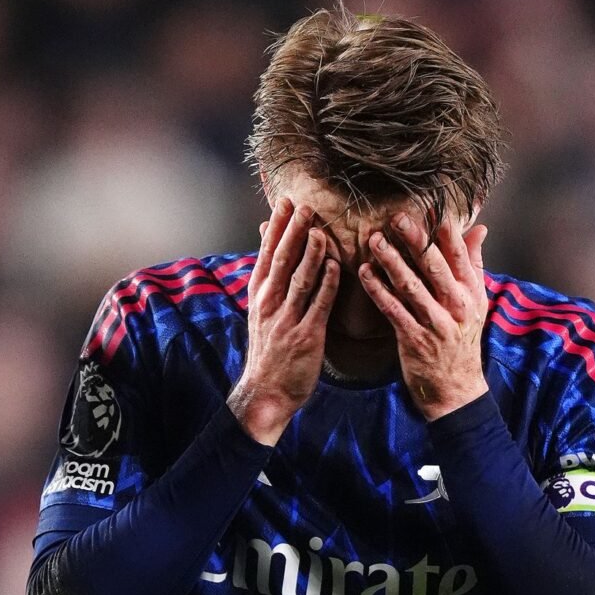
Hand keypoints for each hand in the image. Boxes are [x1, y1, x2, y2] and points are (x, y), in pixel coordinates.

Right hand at [229, 198, 339, 445]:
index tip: (285, 203)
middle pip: (282, 261)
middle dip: (293, 233)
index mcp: (259, 295)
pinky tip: (335, 266)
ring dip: (310, 254)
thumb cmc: (268, 350)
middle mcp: (270, 303)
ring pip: (300, 280)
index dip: (276, 227)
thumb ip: (269, 281)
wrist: (266, 391)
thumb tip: (268, 249)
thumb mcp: (261, 312)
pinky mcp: (306, 336)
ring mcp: (287, 319)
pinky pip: (318, 305)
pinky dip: (326, 284)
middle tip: (304, 207)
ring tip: (320, 230)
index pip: (267, 254)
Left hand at [358, 212, 489, 420]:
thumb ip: (473, 264)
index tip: (429, 206)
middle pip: (434, 266)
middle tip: (396, 217)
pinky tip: (365, 273)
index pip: (459, 254)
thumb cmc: (461, 339)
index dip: (444, 230)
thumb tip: (479, 228)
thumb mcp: (476, 302)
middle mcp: (456, 305)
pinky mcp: (414, 338)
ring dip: (391, 261)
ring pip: (411, 285)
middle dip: (414, 240)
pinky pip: (393, 309)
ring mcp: (435, 323)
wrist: (456, 388)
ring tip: (374, 240)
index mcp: (472, 292)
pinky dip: (378, 290)